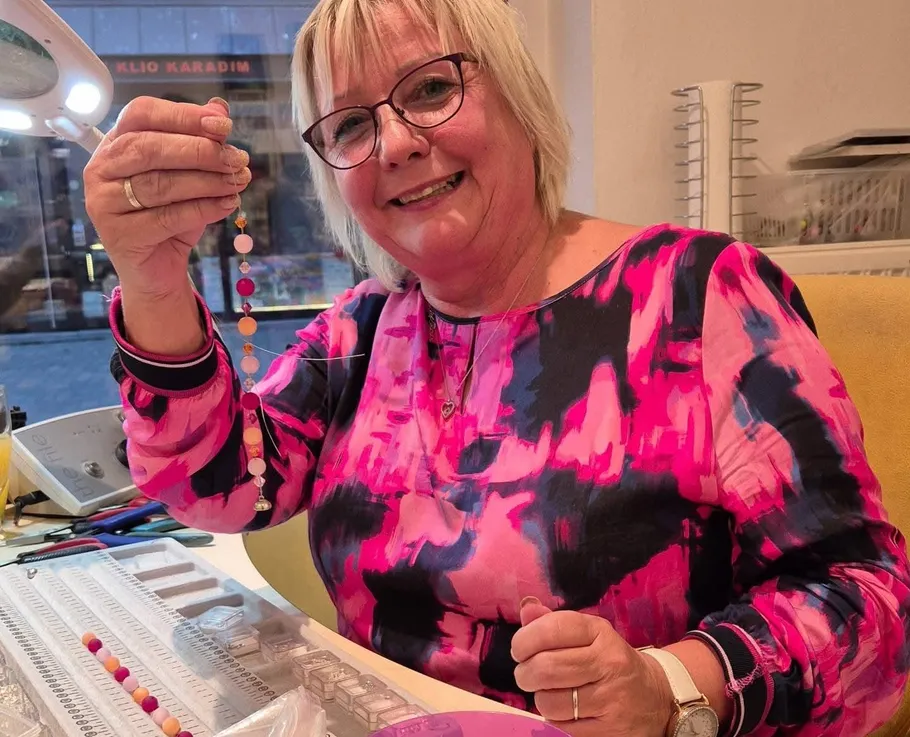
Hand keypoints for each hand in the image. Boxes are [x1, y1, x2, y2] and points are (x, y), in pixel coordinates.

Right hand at [83, 96, 251, 297]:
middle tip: (237, 159)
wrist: (157, 268)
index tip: (223, 125)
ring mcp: (104, 202)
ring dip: (207, 181)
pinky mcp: (119, 235)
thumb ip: (200, 140)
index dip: (183, 115)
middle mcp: (101, 168)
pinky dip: (203, 209)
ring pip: (160, 184)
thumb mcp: (189, 174)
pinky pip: (167, 217)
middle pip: (150, 148)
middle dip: (200, 151)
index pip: (142, 114)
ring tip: (238, 181)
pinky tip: (228, 204)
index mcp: (115, 142)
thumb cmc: (171, 216)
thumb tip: (219, 107)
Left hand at [511, 598, 674, 736]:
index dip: (526, 639)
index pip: (554, 629)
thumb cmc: (608, 661)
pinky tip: (564, 711)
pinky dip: (554, 720)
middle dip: (525, 673)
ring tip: (549, 693)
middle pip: (545, 668)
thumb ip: (553, 622)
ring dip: (540, 699)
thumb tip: (525, 608)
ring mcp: (611, 699)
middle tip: (526, 674)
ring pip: (549, 702)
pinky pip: (561, 727)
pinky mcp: (608, 731)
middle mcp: (608, 663)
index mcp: (600, 632)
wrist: (654, 699)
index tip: (519, 649)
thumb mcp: (588, 635)